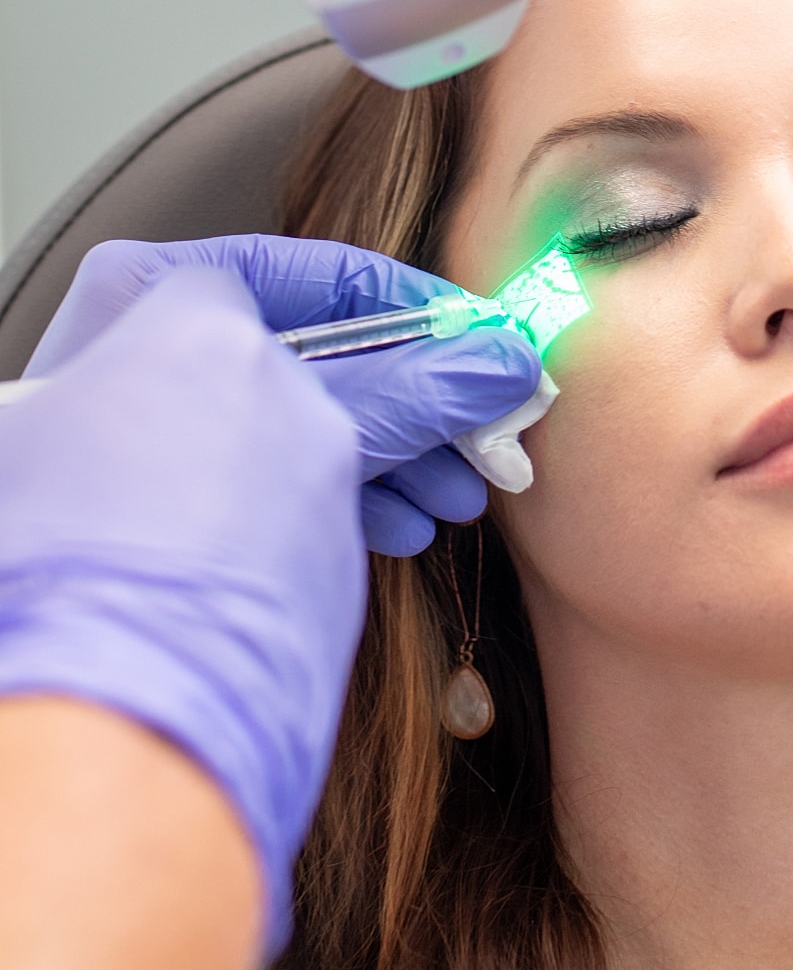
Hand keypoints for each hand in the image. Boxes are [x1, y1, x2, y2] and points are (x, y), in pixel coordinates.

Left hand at [28, 235, 544, 554]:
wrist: (110, 693)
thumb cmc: (192, 534)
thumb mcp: (332, 431)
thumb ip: (425, 388)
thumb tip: (506, 358)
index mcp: (157, 293)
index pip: (321, 276)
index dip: (423, 312)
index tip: (488, 342)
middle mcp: (135, 348)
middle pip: (316, 356)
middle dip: (417, 404)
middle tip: (488, 434)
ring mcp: (140, 433)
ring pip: (295, 424)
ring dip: (392, 459)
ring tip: (457, 500)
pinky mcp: (156, 509)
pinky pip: (262, 479)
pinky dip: (335, 495)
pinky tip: (402, 529)